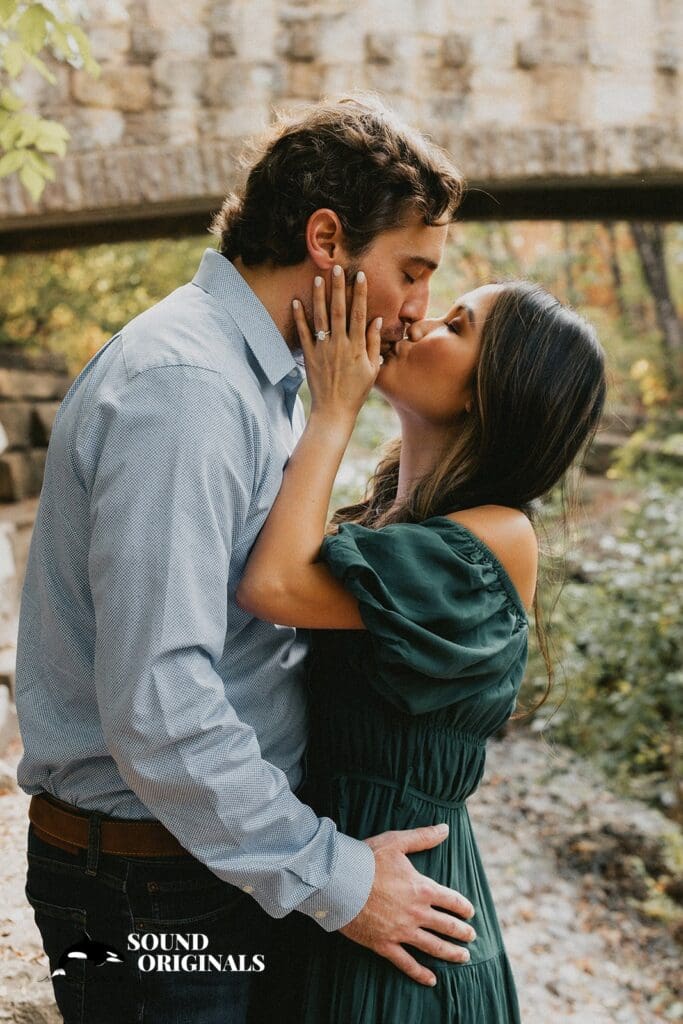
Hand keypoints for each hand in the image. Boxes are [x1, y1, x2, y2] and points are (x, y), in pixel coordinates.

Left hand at [292, 265, 381, 422]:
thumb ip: (373, 343)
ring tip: (318, 278)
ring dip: (319, 297)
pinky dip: (299, 317)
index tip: (360, 276)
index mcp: (357, 347)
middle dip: (338, 288)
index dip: (360, 294)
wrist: (334, 410)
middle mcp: (340, 345)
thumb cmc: (356, 391)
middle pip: (339, 310)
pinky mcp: (310, 356)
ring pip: (321, 318)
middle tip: (337, 268)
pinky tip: (296, 301)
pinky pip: (303, 333)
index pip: (359, 314)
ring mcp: (323, 349)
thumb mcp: (372, 369)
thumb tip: (376, 319)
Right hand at [338, 824, 476, 986]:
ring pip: (433, 947)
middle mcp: (416, 913)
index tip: (470, 913)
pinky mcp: (384, 944)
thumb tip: (445, 828)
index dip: (463, 907)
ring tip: (463, 958)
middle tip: (471, 937)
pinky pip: (406, 963)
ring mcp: (401, 931)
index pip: (451, 900)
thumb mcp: (397, 842)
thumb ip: (423, 837)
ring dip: (450, 953)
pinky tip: (432, 979)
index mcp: (421, 888)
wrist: (339, 881)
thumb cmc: (367, 859)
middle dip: (462, 932)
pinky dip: (420, 973)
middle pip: (446, 926)